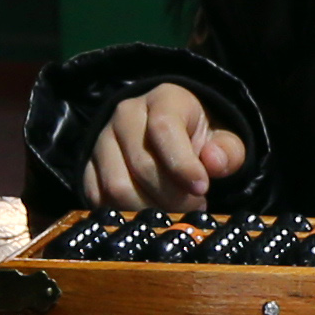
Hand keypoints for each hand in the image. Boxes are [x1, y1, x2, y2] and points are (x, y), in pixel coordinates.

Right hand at [86, 82, 247, 211]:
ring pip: (117, 187)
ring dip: (149, 209)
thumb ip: (226, 151)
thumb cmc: (199, 136)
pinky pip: (99, 199)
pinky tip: (149, 214)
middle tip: (195, 207)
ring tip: (174, 211)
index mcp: (163, 100)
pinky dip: (125, 215)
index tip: (202, 188)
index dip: (183, 164)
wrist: (167, 132)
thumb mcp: (223, 138)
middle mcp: (126, 115)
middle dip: (173, 197)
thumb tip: (213, 163)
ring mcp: (102, 141)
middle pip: (141, 165)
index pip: (164, 129)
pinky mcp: (89, 167)